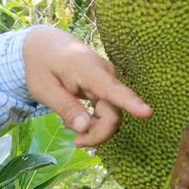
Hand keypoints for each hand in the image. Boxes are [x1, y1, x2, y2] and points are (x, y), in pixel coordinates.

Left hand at [22, 26, 151, 146]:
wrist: (45, 45)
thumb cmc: (41, 66)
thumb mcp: (44, 89)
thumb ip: (65, 108)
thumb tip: (85, 128)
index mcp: (88, 71)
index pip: (112, 90)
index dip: (131, 103)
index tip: (148, 112)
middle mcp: (106, 74)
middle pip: (113, 114)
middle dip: (97, 134)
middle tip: (76, 142)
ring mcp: (109, 80)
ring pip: (112, 115)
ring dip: (94, 128)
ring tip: (69, 124)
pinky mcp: (108, 87)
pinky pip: (108, 111)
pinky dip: (94, 121)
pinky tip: (77, 118)